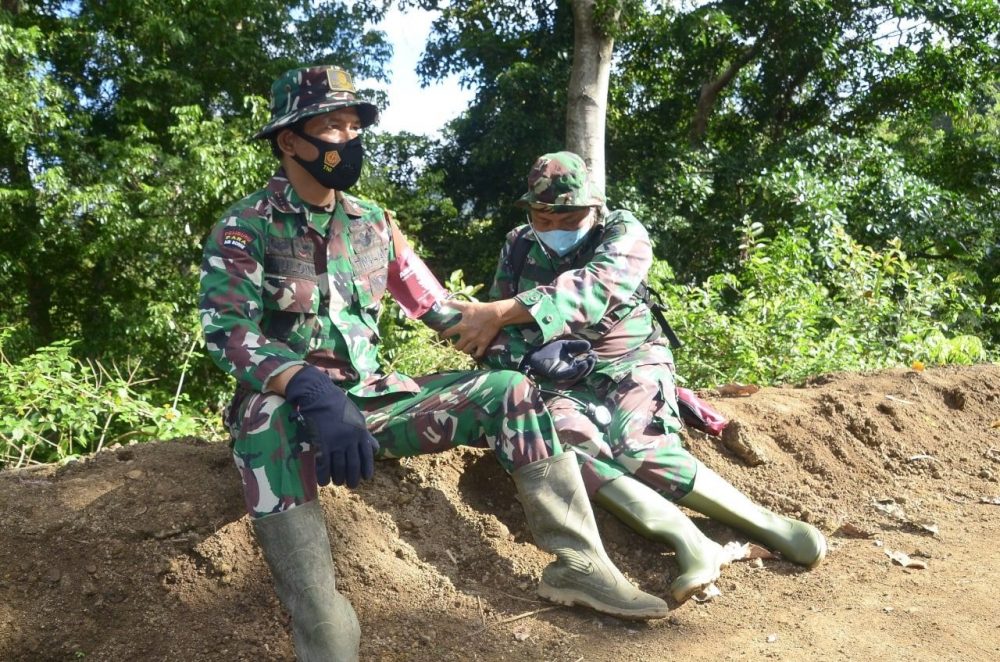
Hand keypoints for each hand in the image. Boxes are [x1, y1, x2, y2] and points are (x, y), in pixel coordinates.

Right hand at [284, 364, 378, 487]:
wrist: (320, 397)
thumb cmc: (340, 406)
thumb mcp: (358, 418)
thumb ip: (366, 435)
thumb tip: (376, 449)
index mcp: (361, 433)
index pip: (367, 456)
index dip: (366, 469)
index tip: (366, 478)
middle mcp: (350, 440)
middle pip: (353, 465)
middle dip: (353, 478)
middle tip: (351, 485)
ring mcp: (335, 443)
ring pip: (338, 468)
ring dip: (338, 478)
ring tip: (338, 482)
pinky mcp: (321, 443)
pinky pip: (323, 465)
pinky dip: (323, 476)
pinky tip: (323, 482)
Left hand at [439, 299, 505, 357]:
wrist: (496, 314)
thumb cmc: (480, 309)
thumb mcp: (466, 305)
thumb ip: (453, 304)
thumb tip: (441, 301)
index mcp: (462, 326)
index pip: (447, 333)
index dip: (444, 335)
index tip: (443, 335)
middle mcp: (467, 336)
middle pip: (457, 347)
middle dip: (456, 345)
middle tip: (458, 342)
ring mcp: (476, 341)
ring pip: (466, 351)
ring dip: (465, 349)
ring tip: (466, 346)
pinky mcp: (484, 343)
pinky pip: (478, 354)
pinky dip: (475, 354)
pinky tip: (475, 351)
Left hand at [520, 339, 595, 381]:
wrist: (535, 352)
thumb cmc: (550, 350)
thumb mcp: (566, 345)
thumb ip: (576, 345)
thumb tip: (589, 345)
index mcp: (572, 364)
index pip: (584, 363)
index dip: (590, 359)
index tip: (594, 352)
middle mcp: (569, 370)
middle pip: (583, 370)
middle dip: (590, 364)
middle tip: (593, 356)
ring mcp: (563, 373)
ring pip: (577, 374)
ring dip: (585, 368)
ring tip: (589, 360)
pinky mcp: (557, 375)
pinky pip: (568, 374)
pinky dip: (576, 371)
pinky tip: (581, 364)